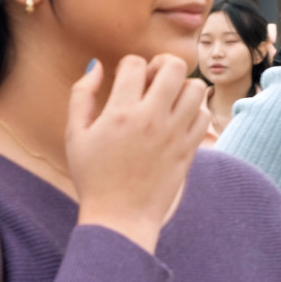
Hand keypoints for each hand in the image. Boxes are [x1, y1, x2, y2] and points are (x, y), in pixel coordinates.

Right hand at [68, 55, 209, 254]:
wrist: (120, 218)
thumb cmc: (93, 177)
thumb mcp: (75, 135)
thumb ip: (81, 95)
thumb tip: (97, 67)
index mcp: (119, 113)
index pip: (135, 64)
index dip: (130, 65)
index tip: (126, 80)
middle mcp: (150, 119)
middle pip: (174, 67)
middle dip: (164, 65)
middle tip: (155, 79)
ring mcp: (173, 135)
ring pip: (196, 88)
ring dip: (183, 87)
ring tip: (169, 99)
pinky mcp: (188, 151)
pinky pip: (204, 116)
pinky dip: (195, 111)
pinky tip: (179, 119)